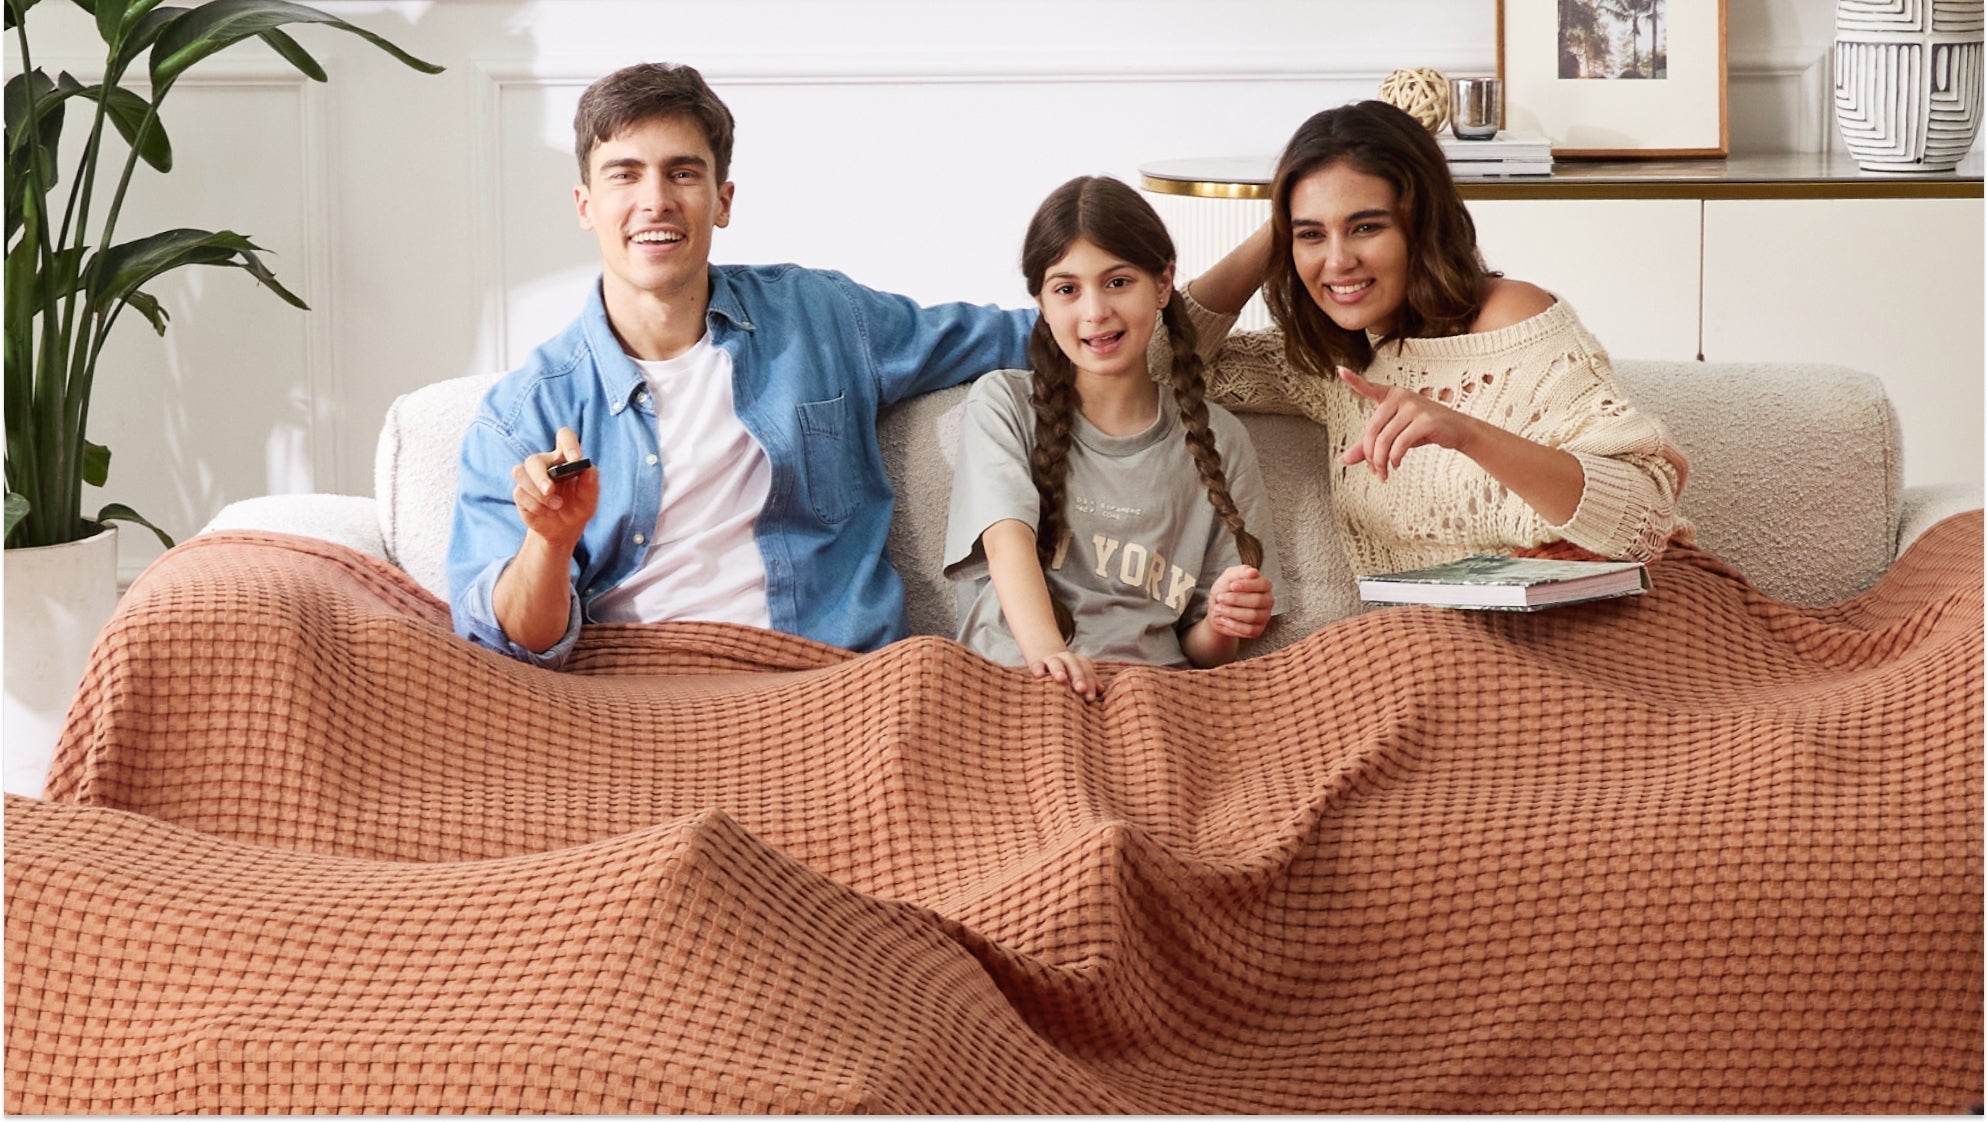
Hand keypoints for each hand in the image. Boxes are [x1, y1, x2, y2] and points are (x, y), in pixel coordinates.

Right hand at [512, 427, 597, 546]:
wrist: (563, 529)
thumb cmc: (578, 507)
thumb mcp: (589, 499)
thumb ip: (590, 484)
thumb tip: (589, 469)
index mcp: (565, 458)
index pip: (564, 437)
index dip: (569, 443)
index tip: (575, 459)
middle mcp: (545, 464)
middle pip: (533, 460)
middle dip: (539, 476)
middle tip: (550, 490)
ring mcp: (530, 477)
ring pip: (520, 473)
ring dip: (537, 494)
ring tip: (556, 506)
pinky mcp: (520, 492)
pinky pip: (520, 493)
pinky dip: (536, 506)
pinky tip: (548, 513)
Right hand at [1031, 648, 1100, 701]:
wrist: (1046, 655)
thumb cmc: (1067, 672)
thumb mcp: (1079, 675)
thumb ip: (1090, 682)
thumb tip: (1101, 691)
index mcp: (1079, 662)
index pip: (1087, 671)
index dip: (1090, 683)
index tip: (1090, 698)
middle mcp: (1066, 658)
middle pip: (1074, 665)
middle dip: (1078, 677)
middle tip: (1081, 689)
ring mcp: (1051, 660)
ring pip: (1056, 662)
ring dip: (1059, 669)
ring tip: (1061, 679)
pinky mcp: (1037, 663)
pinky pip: (1037, 664)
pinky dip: (1038, 668)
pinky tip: (1038, 675)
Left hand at [1204, 564, 1272, 638]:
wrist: (1217, 608)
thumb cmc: (1225, 590)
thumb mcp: (1229, 576)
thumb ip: (1240, 571)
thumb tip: (1253, 572)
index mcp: (1264, 585)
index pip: (1263, 584)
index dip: (1247, 585)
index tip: (1232, 585)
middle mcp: (1268, 601)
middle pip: (1257, 601)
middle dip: (1235, 599)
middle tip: (1220, 597)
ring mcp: (1264, 616)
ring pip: (1252, 616)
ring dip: (1232, 612)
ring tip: (1219, 608)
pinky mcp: (1258, 630)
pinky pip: (1248, 630)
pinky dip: (1232, 624)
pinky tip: (1223, 618)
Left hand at [1338, 367, 1476, 481]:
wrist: (1457, 430)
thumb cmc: (1422, 429)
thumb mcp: (1393, 435)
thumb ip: (1369, 445)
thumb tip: (1345, 459)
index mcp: (1391, 396)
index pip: (1369, 388)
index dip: (1354, 380)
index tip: (1340, 370)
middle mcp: (1401, 397)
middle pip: (1372, 429)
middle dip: (1370, 455)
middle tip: (1374, 470)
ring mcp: (1414, 407)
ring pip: (1385, 440)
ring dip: (1381, 462)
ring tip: (1384, 472)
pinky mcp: (1425, 420)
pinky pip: (1400, 444)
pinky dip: (1395, 458)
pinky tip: (1396, 463)